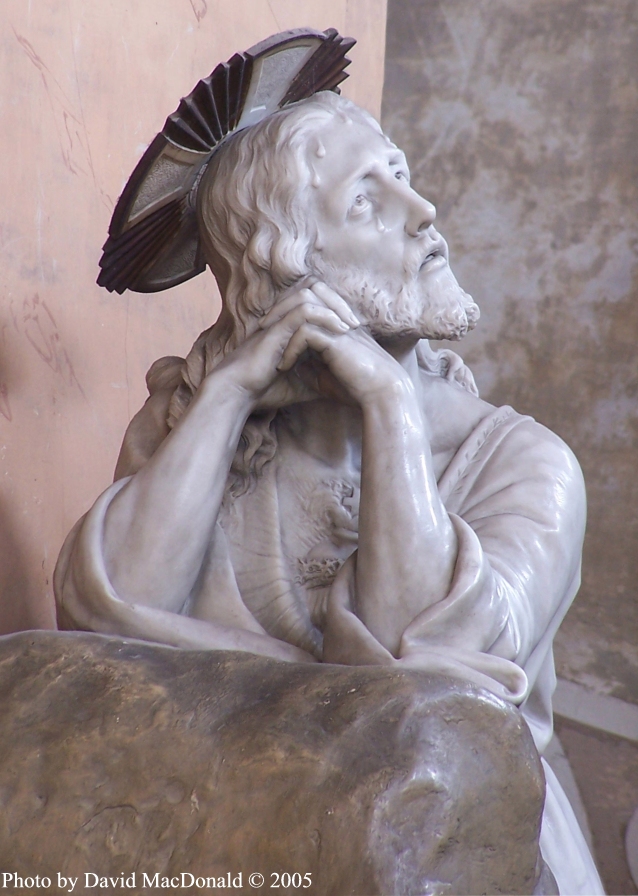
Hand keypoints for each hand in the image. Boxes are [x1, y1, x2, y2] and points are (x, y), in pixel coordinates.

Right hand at [207, 281, 359, 410]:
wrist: (238, 394)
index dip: (338, 310)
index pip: (317, 302)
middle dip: (340, 303)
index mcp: (288, 325)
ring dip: (334, 306)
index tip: (356, 330)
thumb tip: (342, 389)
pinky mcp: (275, 328)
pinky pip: (303, 311)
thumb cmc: (264, 390)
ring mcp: (278, 320)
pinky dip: (324, 317)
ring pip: (311, 293)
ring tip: (350, 326)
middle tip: (358, 324)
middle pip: (316, 290)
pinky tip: (339, 330)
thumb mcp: (301, 385)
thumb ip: (319, 379)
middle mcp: (283, 317)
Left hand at [260, 282, 412, 407]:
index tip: (271, 330)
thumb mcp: (327, 377)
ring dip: (282, 323)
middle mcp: (338, 318)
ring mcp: (338, 325)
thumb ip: (311, 367)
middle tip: (263, 328)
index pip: (309, 301)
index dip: (288, 310)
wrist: (381, 394)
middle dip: (280, 308)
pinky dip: (291, 348)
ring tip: (269, 342)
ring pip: (303, 306)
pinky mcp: (337, 339)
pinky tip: (284, 365)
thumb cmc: (358, 388)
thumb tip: (293, 366)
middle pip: (305, 293)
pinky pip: (305, 332)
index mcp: (337, 322)